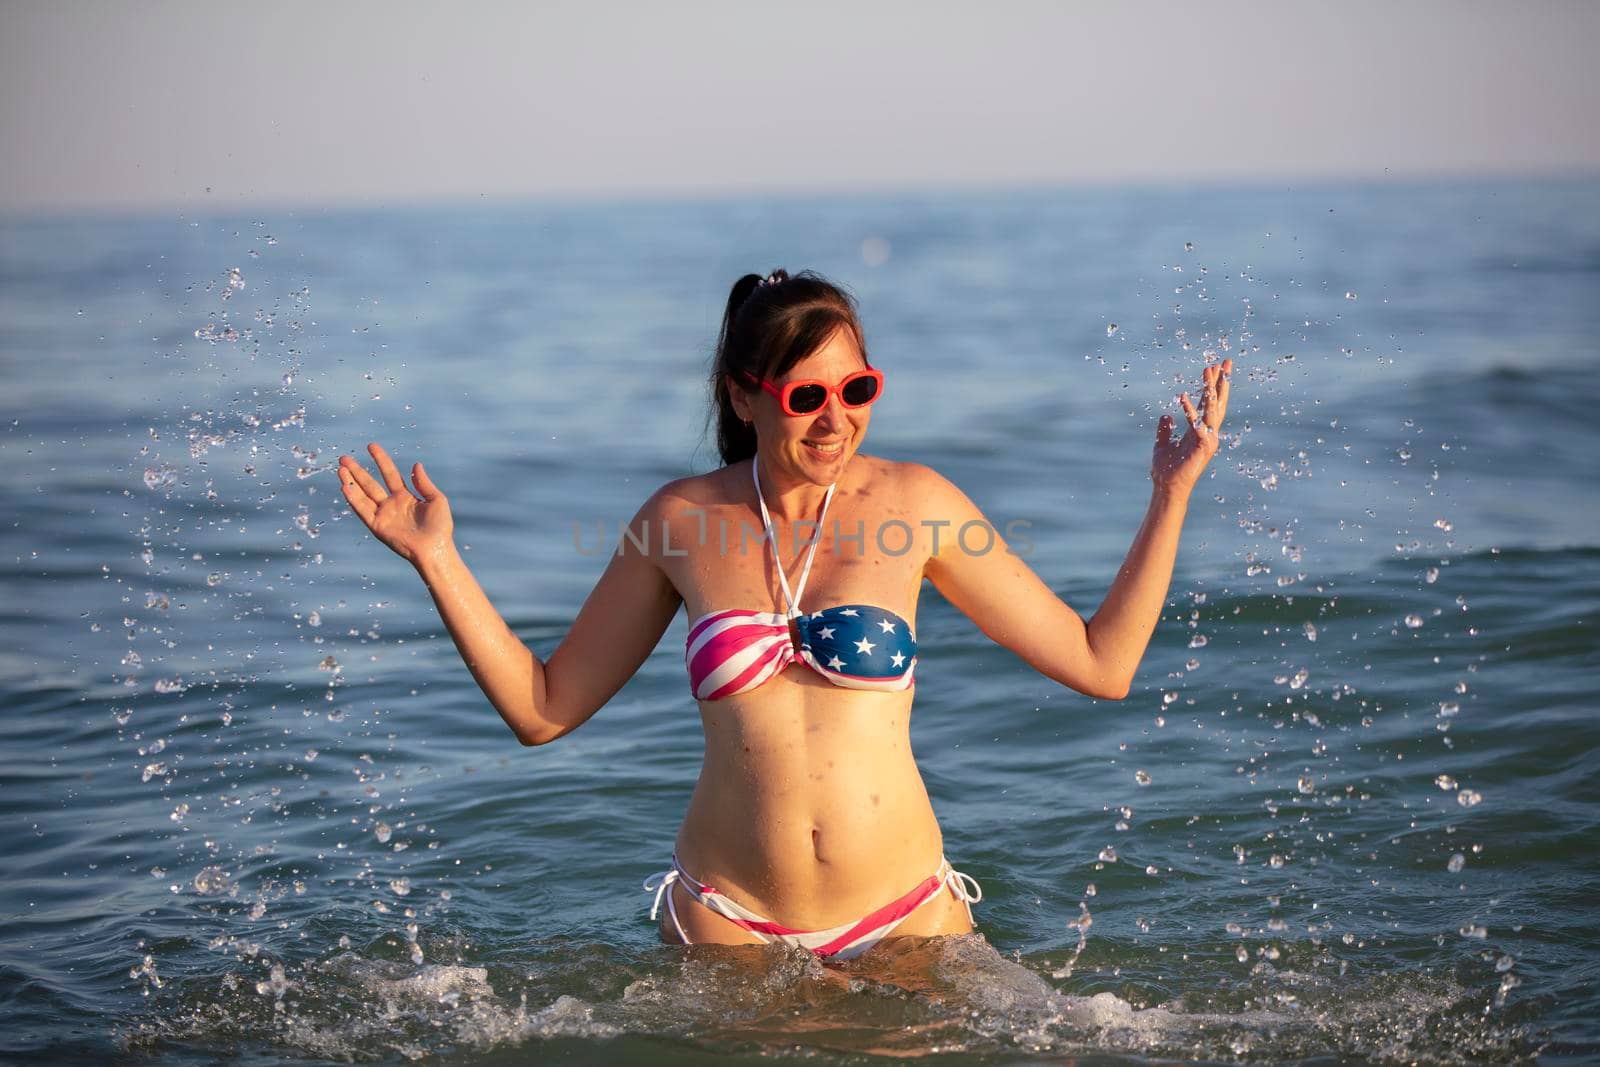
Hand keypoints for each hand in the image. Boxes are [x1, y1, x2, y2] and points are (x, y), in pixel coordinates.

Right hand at [337, 443, 453, 568]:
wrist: (435, 549)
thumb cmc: (440, 527)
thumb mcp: (436, 500)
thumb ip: (423, 483)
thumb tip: (416, 464)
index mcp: (405, 497)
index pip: (390, 473)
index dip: (381, 459)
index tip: (371, 446)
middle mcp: (391, 505)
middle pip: (370, 484)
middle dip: (357, 471)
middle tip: (344, 458)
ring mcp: (383, 515)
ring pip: (363, 495)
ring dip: (351, 482)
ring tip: (340, 468)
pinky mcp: (378, 526)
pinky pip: (363, 510)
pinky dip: (353, 499)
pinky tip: (345, 486)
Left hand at [1151, 358, 1231, 496]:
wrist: (1167, 487)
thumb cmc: (1166, 469)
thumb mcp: (1162, 444)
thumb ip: (1165, 429)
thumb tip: (1165, 416)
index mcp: (1199, 430)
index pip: (1209, 403)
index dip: (1212, 385)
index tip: (1215, 367)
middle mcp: (1207, 432)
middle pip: (1217, 402)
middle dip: (1221, 381)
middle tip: (1225, 361)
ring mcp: (1207, 439)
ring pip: (1212, 409)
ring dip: (1210, 389)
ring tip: (1208, 370)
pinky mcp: (1202, 446)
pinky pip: (1197, 424)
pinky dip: (1190, 410)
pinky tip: (1183, 396)